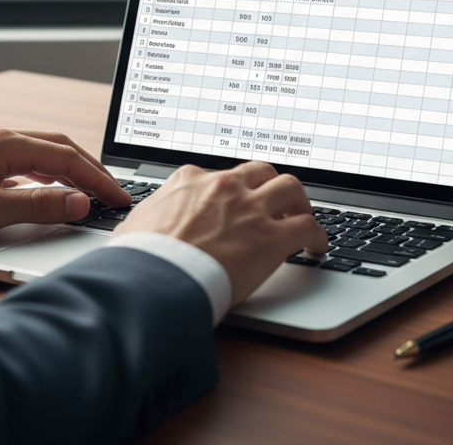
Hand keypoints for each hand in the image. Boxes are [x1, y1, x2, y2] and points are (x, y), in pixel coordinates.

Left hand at [0, 124, 130, 238]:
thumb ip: (38, 206)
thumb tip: (78, 202)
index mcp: (7, 143)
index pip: (68, 159)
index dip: (98, 180)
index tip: (118, 198)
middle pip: (59, 147)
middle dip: (89, 169)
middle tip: (110, 192)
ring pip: (40, 150)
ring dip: (67, 169)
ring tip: (84, 190)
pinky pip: (20, 156)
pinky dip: (42, 170)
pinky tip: (41, 186)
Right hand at [112, 162, 328, 306]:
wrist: (152, 280)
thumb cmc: (139, 260)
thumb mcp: (134, 227)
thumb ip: (146, 220)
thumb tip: (134, 229)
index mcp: (190, 180)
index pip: (221, 176)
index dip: (234, 191)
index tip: (238, 204)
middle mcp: (224, 186)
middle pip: (262, 172)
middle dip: (271, 187)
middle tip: (276, 206)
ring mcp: (249, 209)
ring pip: (292, 188)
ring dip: (300, 204)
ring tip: (302, 219)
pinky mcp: (270, 238)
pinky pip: (308, 226)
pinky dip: (317, 235)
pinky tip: (316, 247)